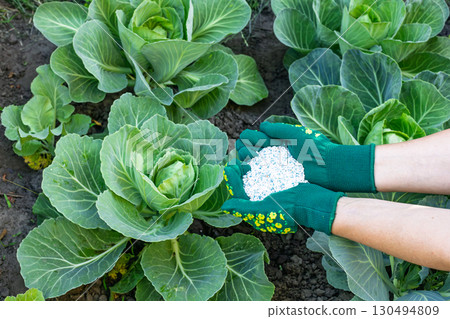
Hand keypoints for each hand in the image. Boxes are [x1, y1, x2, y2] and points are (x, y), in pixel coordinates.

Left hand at [221, 161, 344, 234]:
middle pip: (245, 185)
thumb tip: (225, 207)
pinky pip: (266, 174)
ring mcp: (272, 194)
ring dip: (249, 165)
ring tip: (247, 155)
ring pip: (254, 177)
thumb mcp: (265, 210)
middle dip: (239, 171)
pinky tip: (261, 156)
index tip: (231, 167)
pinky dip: (261, 165)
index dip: (232, 181)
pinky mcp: (281, 186)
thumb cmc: (290, 210)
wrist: (315, 203)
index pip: (238, 195)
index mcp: (256, 211)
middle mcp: (262, 203)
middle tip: (239, 159)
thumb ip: (245, 208)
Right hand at [236, 122, 375, 192]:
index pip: (254, 138)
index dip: (248, 138)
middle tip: (249, 153)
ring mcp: (273, 167)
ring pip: (249, 162)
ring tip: (249, 160)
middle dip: (243, 148)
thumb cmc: (315, 149)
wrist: (329, 168)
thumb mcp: (296, 134)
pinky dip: (249, 171)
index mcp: (277, 141)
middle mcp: (273, 154)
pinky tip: (250, 170)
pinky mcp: (276, 179)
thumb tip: (261, 127)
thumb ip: (279, 130)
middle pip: (248, 149)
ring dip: (243, 159)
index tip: (252, 142)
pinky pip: (258, 176)